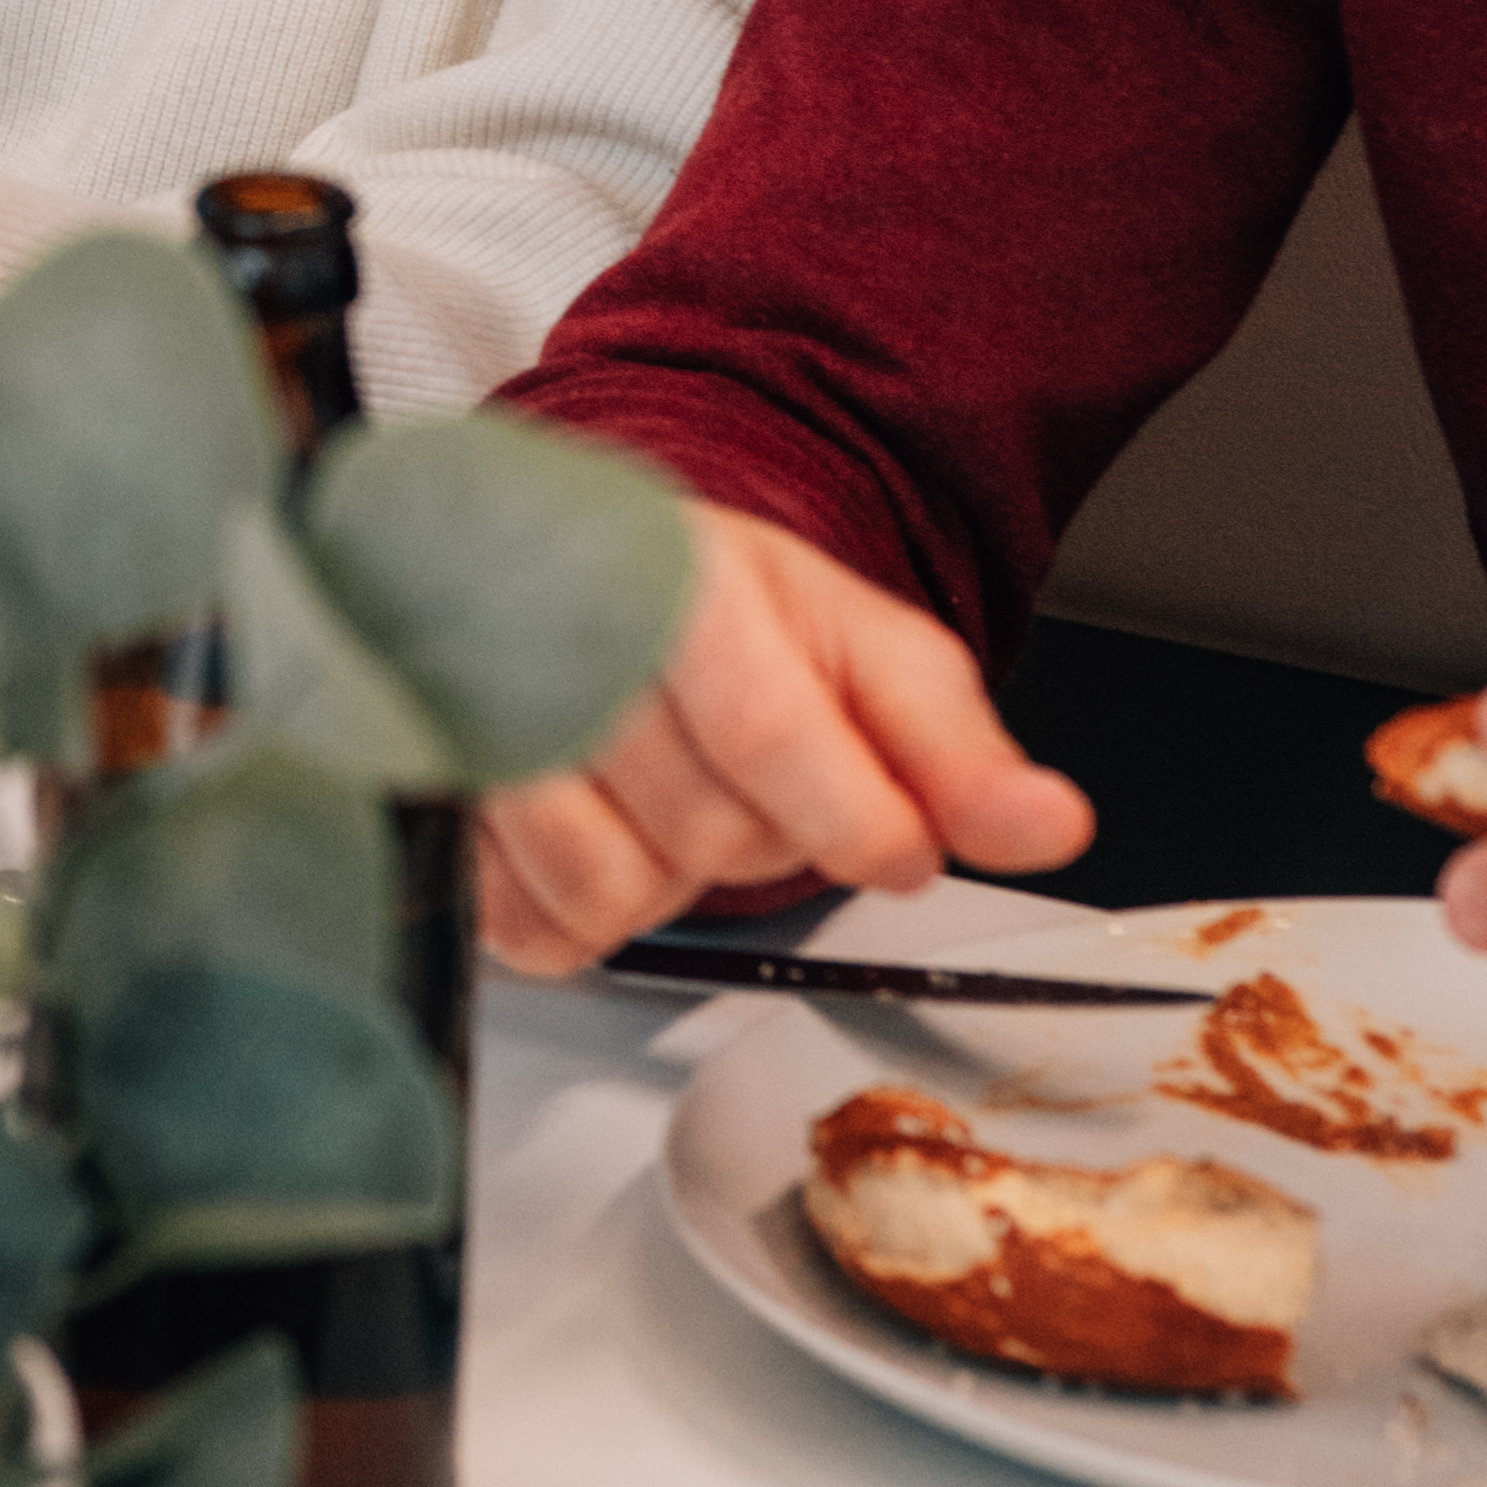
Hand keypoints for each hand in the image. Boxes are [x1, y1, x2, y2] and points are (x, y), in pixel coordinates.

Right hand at [471, 501, 1096, 970]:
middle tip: (759, 780)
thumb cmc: (710, 597)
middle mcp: (556, 640)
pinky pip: (530, 929)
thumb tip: (1053, 829)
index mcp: (675, 578)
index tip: (895, 842)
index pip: (770, 734)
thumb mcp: (859, 640)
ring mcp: (476, 723)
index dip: (855, 818)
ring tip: (672, 802)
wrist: (562, 556)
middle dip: (766, 841)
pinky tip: (601, 835)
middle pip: (704, 830)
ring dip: (671, 882)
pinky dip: (582, 918)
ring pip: (611, 895)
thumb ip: (955, 746)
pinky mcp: (433, 804)